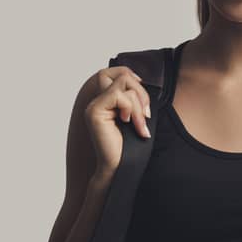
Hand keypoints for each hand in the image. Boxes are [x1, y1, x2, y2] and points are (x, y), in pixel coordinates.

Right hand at [85, 64, 152, 179]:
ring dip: (138, 105)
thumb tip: (141, 81)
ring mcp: (94, 105)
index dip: (135, 80)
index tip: (144, 100)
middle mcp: (98, 101)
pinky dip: (130, 108)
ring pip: (123, 85)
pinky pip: (118, 95)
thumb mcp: (137, 117)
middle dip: (141, 93)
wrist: (121, 168)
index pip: (119, 73)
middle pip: (122, 75)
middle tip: (146, 115)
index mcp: (107, 101)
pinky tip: (129, 123)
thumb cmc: (131, 148)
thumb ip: (135, 99)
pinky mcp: (95, 111)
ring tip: (140, 125)